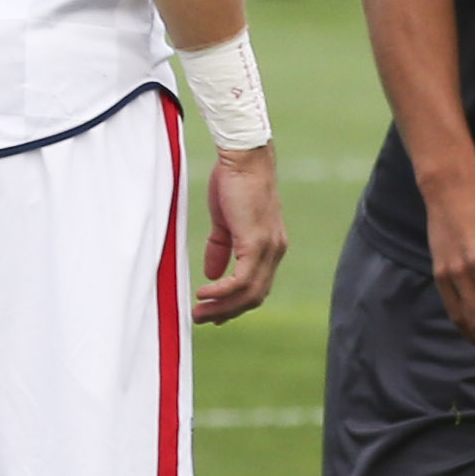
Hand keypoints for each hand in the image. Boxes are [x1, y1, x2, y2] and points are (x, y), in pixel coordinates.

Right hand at [196, 144, 289, 323]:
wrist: (243, 158)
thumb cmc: (234, 183)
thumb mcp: (225, 223)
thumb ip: (221, 249)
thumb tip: (213, 275)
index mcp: (270, 246)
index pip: (257, 286)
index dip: (236, 304)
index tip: (214, 313)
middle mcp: (275, 251)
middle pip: (255, 296)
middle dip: (227, 312)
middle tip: (201, 318)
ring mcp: (269, 248)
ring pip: (249, 293)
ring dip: (222, 307)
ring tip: (199, 312)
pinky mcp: (257, 242)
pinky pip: (242, 280)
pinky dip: (223, 292)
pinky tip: (204, 292)